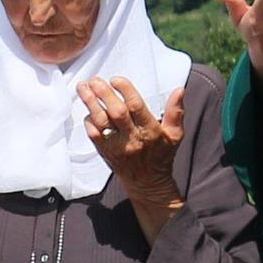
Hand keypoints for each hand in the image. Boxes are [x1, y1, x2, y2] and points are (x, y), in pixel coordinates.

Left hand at [76, 77, 187, 224]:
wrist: (147, 182)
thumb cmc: (161, 155)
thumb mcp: (175, 134)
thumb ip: (176, 112)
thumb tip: (180, 90)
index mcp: (151, 131)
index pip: (137, 107)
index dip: (125, 91)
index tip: (116, 79)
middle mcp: (133, 139)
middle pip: (116, 113)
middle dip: (104, 94)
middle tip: (95, 80)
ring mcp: (117, 147)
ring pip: (101, 122)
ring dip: (90, 103)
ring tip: (83, 87)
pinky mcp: (105, 152)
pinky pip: (93, 134)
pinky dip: (89, 120)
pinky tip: (87, 109)